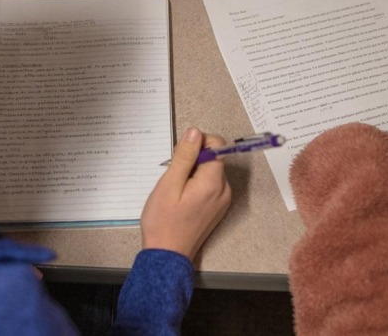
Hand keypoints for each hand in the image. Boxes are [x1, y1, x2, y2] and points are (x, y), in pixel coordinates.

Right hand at [140, 127, 231, 260]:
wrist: (167, 255)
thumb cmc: (164, 222)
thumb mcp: (169, 184)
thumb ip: (184, 156)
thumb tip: (195, 133)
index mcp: (213, 182)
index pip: (217, 145)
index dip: (198, 143)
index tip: (181, 154)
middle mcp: (223, 190)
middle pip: (214, 158)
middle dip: (194, 158)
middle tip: (174, 174)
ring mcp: (222, 200)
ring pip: (211, 171)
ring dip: (194, 172)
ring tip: (176, 188)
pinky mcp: (217, 207)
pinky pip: (210, 185)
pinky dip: (197, 184)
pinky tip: (182, 196)